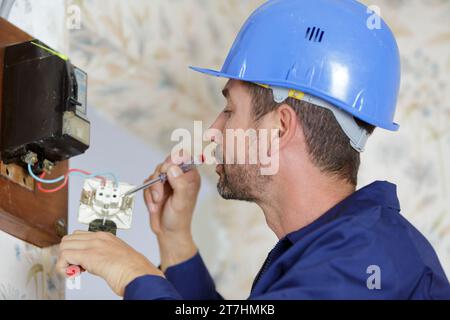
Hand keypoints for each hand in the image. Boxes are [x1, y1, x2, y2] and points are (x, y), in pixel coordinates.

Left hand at [56, 231, 163, 296]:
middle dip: (68, 253)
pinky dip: (64, 267)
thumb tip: (98, 263)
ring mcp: (93, 245)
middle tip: (78, 267)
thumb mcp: (119, 256)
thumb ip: (106, 255)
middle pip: (69, 238)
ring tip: (76, 271)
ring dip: (65, 260)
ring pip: (64, 245)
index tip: (81, 262)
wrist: (139, 273)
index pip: (80, 235)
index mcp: (107, 237)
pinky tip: (74, 274)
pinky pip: (64, 256)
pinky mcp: (88, 255)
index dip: (76, 249)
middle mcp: (99, 238)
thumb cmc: (133, 270)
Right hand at [144, 153, 199, 270]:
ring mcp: (168, 182)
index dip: (174, 160)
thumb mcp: (181, 202)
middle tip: (160, 194)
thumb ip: (179, 184)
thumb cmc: (179, 219)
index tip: (167, 169)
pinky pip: (147, 183)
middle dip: (159, 179)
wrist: (167, 232)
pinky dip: (148, 195)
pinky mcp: (157, 187)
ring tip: (157, 202)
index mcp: (190, 177)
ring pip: (155, 173)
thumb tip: (173, 168)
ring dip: (153, 189)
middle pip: (165, 164)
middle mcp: (179, 177)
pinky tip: (154, 204)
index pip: (184, 157)